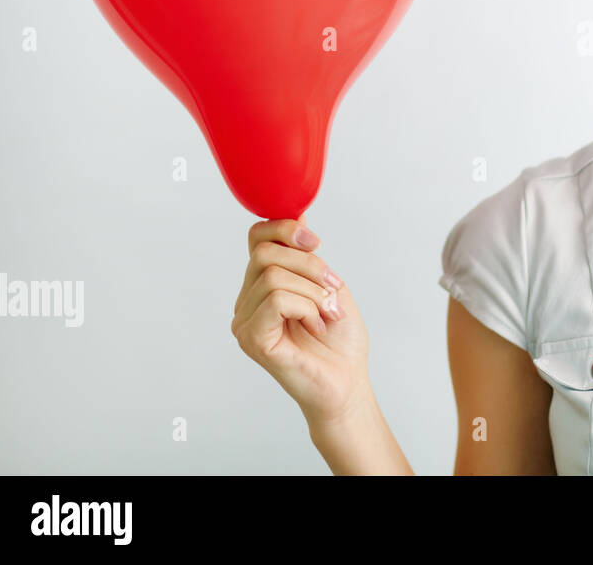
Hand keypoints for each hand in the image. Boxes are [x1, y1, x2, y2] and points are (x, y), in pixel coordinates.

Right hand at [230, 216, 370, 428]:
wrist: (347, 381)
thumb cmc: (340, 339)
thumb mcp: (328, 283)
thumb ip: (306, 254)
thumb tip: (297, 212)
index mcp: (263, 283)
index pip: (257, 236)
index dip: (285, 228)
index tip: (315, 241)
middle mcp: (248, 300)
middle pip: (265, 252)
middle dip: (310, 265)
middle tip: (331, 290)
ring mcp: (245, 320)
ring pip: (273, 275)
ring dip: (313, 291)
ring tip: (325, 314)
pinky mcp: (251, 338)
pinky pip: (277, 300)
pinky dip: (306, 307)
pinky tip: (315, 325)